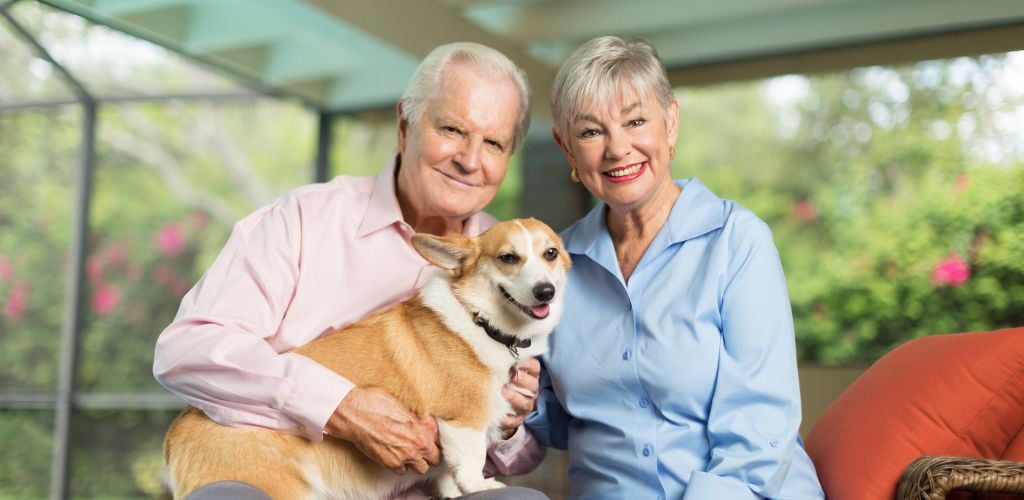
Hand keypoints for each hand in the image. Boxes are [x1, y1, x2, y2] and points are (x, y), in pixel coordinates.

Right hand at [324, 387, 440, 474]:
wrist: (355, 412)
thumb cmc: (377, 402)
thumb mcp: (406, 404)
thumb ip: (420, 418)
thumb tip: (426, 423)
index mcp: (426, 426)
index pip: (441, 442)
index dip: (435, 441)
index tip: (430, 441)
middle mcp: (419, 443)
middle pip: (435, 459)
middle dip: (429, 455)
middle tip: (421, 449)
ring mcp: (406, 455)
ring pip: (422, 469)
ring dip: (416, 462)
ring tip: (408, 453)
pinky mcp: (391, 463)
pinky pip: (402, 471)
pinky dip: (399, 465)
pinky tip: (394, 455)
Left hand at [499, 357, 539, 437]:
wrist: (501, 408)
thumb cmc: (504, 383)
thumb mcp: (506, 370)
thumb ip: (506, 361)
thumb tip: (495, 346)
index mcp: (530, 376)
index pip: (534, 367)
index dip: (527, 364)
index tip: (515, 361)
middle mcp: (531, 391)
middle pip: (532, 385)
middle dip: (522, 380)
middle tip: (510, 375)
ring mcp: (525, 406)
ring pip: (525, 403)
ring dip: (514, 397)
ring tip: (503, 391)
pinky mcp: (517, 420)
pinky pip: (514, 420)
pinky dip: (507, 418)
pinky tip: (499, 414)